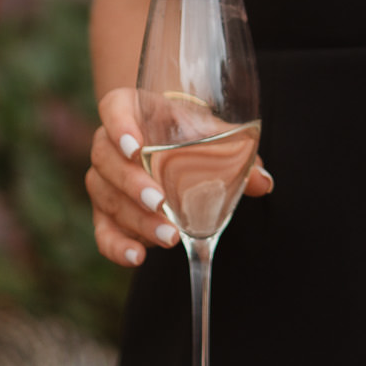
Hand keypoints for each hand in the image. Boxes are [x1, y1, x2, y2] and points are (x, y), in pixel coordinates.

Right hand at [85, 86, 273, 267]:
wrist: (173, 143)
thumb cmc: (190, 132)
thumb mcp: (211, 134)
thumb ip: (234, 152)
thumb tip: (263, 182)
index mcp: (133, 109)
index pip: (113, 108)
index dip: (118, 125)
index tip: (136, 147)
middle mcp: (109, 143)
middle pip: (106, 159)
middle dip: (132, 183)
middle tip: (160, 201)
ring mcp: (104, 180)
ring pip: (106, 197)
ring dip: (136, 219)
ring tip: (168, 235)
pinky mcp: (105, 213)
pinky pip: (102, 231)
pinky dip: (117, 246)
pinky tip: (137, 257)